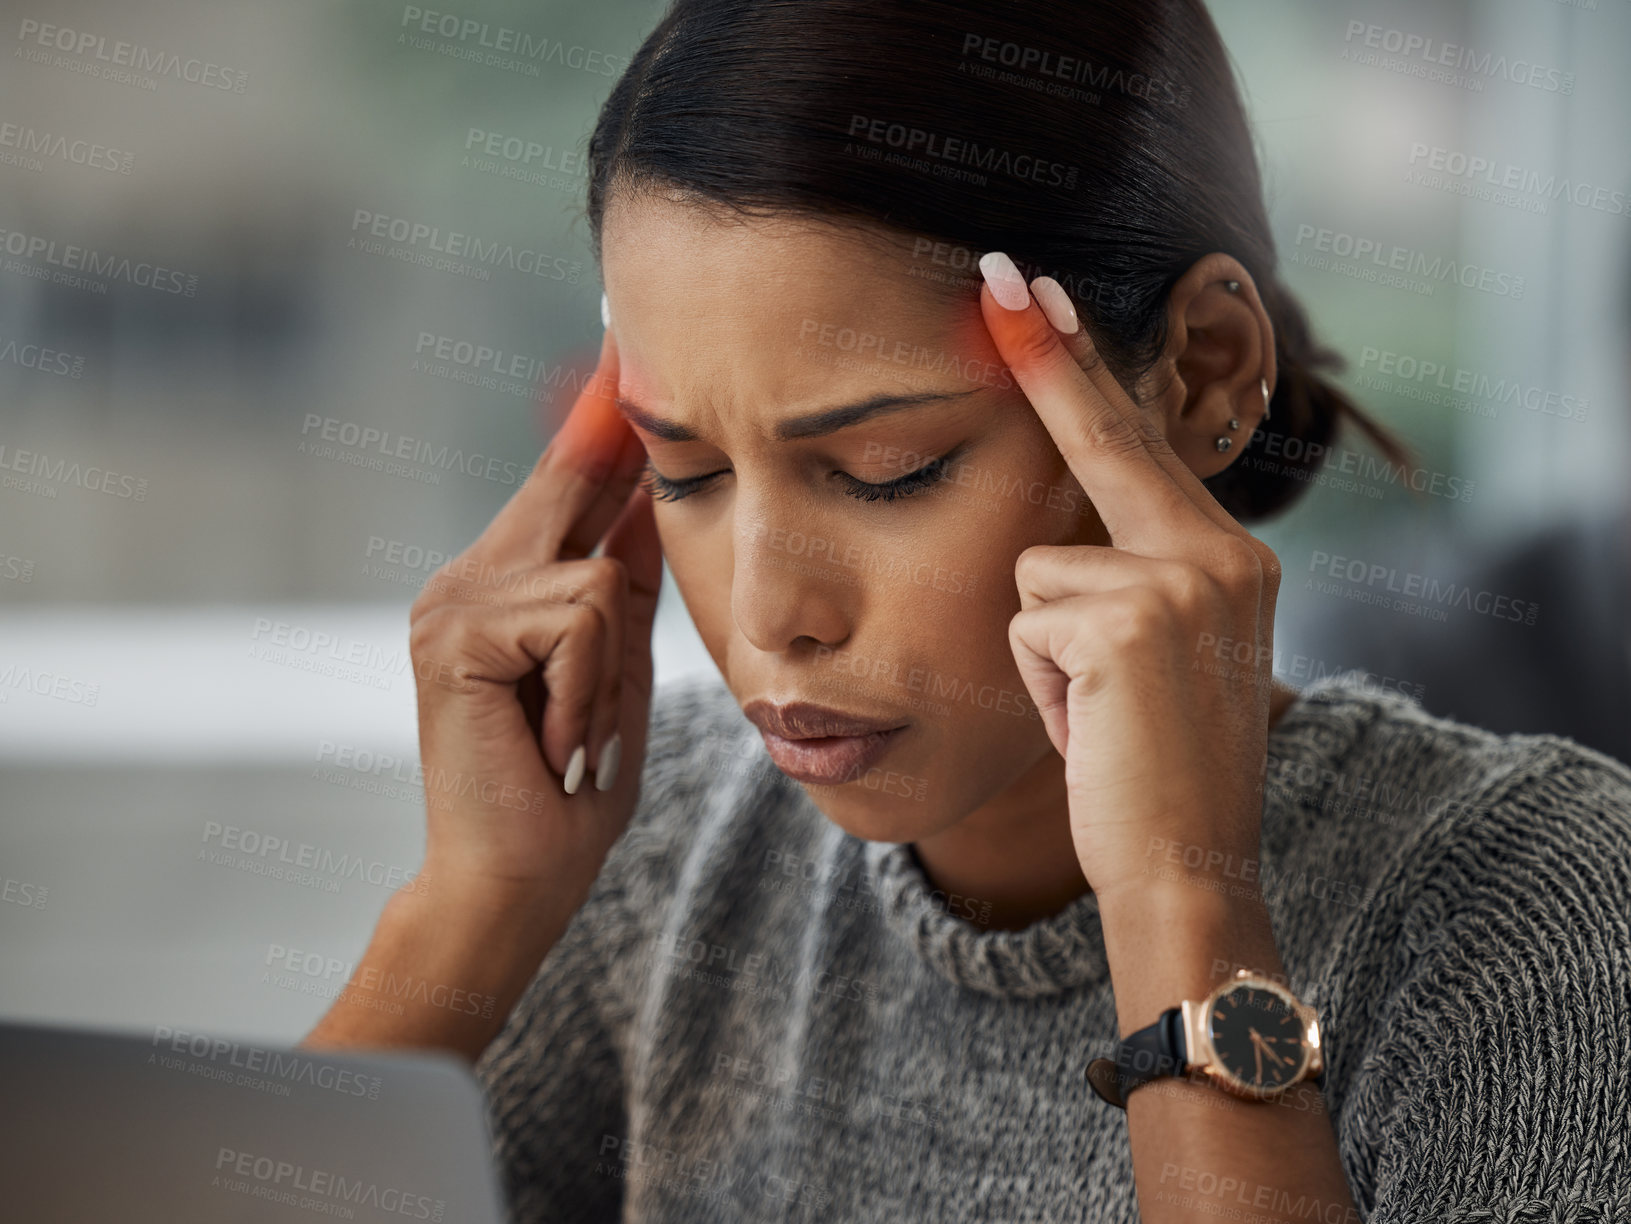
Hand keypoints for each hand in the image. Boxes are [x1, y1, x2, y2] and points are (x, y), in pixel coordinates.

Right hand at [406, 322, 663, 907]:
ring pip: (593, 576)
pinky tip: (554, 739)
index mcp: (498, 592)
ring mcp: (453, 604)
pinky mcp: (460, 634)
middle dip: (606, 435)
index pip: (560, 491)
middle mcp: (464, 584)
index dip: (596, 425)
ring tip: (570, 731)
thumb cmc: (566, 790)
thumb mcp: (613, 673)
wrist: (515, 880)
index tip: (623, 350)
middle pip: (566, 488)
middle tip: (629, 336)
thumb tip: (648, 502)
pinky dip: (591, 689)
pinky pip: (581, 618)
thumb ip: (621, 591)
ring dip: (607, 670)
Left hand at [976, 256, 1281, 911]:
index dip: (1083, 371)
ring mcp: (1182, 582)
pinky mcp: (1129, 622)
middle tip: (1001, 267)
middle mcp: (1221, 555)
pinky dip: (1036, 685)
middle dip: (1047, 359)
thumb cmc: (1151, 771)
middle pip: (1102, 444)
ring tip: (1093, 713)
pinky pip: (1025, 624)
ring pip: (1034, 570)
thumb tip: (1054, 527)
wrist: (1186, 868)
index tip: (1038, 298)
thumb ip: (1129, 580)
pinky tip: (1087, 727)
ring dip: (1040, 649)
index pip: (1139, 446)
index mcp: (1230, 558)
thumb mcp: (1158, 660)